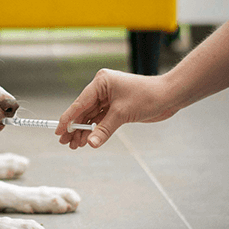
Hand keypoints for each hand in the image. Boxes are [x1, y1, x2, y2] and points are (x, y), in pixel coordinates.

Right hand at [55, 69, 178, 149]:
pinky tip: (88, 140)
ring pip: (91, 117)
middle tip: (65, 142)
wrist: (169, 96)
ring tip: (75, 145)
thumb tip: (91, 143)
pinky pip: (101, 119)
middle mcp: (102, 88)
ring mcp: (109, 98)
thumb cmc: (148, 96)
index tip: (58, 131)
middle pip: (83, 111)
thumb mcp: (122, 113)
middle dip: (75, 128)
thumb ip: (104, 129)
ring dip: (84, 131)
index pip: (80, 103)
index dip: (68, 118)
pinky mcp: (116, 107)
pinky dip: (95, 130)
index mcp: (101, 82)